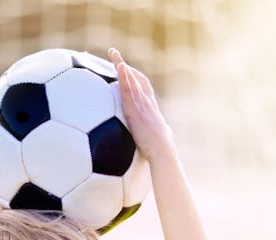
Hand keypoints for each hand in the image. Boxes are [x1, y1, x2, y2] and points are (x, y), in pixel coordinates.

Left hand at [108, 48, 175, 162]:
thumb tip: (150, 140)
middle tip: (114, 54)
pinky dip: (125, 77)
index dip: (134, 77)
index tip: (126, 69)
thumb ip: (150, 135)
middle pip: (136, 78)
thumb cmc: (159, 151)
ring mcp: (142, 104)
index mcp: (150, 108)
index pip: (142, 87)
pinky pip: (129, 90)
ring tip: (112, 53)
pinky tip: (119, 67)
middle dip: (125, 66)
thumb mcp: (156, 139)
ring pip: (132, 79)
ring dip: (122, 65)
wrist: (163, 152)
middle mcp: (147, 102)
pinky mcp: (136, 110)